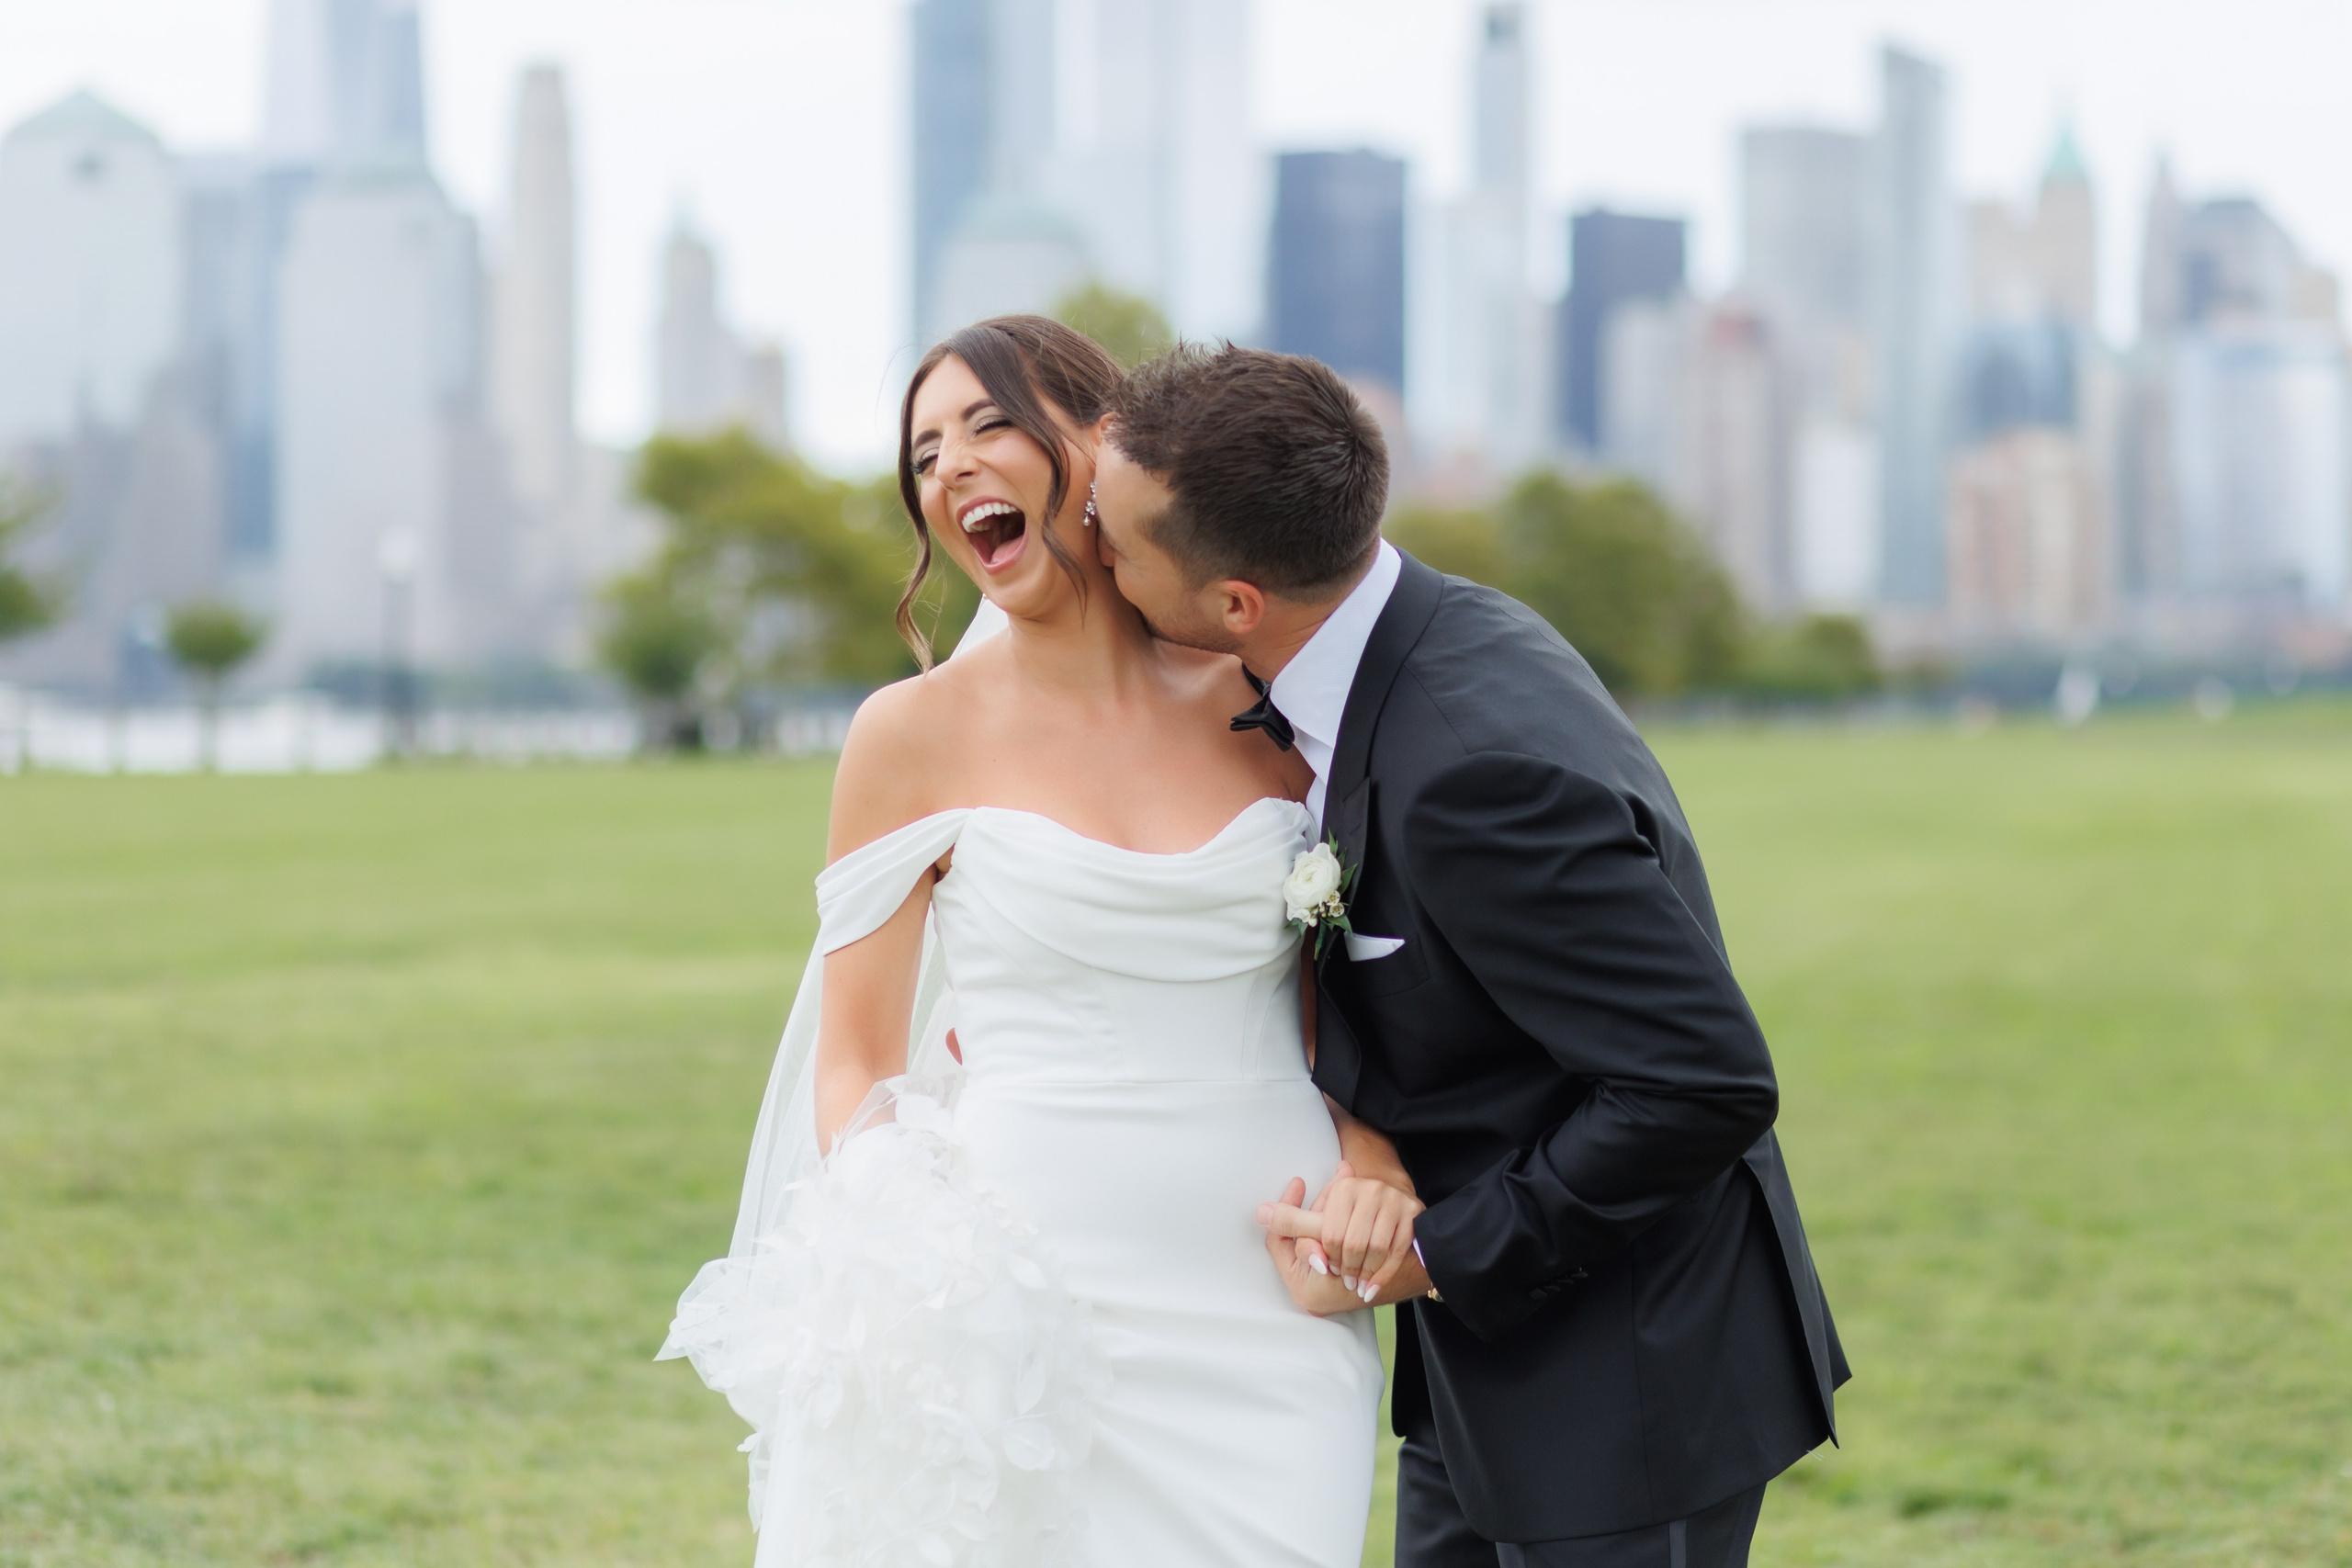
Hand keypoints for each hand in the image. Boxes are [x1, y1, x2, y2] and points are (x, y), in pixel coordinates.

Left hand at [1258, 1163, 1431, 1306]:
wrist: (1405, 1245)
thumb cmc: (1352, 1235)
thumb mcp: (1320, 1230)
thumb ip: (1293, 1224)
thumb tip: (1260, 1212)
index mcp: (1346, 1189)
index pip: (1326, 1230)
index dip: (1321, 1250)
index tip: (1321, 1264)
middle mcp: (1374, 1189)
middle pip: (1349, 1242)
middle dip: (1342, 1264)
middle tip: (1339, 1278)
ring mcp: (1397, 1201)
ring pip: (1373, 1249)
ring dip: (1362, 1273)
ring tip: (1354, 1283)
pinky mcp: (1415, 1216)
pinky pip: (1396, 1253)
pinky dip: (1381, 1277)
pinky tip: (1370, 1289)